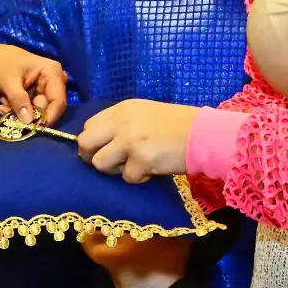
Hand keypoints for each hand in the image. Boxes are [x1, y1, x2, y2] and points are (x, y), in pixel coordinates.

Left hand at [0, 44, 67, 125]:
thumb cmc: (2, 62)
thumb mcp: (8, 81)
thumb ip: (19, 100)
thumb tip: (29, 122)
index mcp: (52, 72)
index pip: (58, 101)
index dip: (49, 117)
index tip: (34, 129)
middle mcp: (53, 81)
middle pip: (48, 107)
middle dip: (27, 114)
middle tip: (6, 111)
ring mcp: (45, 88)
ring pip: (37, 111)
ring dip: (19, 112)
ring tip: (3, 103)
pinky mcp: (36, 94)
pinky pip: (31, 109)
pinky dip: (17, 109)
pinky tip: (5, 102)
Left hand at [77, 100, 199, 182]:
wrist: (202, 134)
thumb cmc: (176, 124)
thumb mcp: (144, 114)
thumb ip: (121, 124)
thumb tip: (101, 143)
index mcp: (122, 109)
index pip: (88, 126)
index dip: (94, 141)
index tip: (106, 149)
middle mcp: (122, 122)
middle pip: (84, 143)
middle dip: (91, 157)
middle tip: (109, 163)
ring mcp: (130, 141)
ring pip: (100, 163)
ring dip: (114, 170)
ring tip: (133, 165)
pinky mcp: (141, 160)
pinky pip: (127, 177)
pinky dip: (138, 177)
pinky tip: (152, 168)